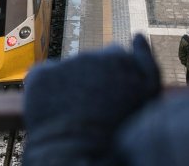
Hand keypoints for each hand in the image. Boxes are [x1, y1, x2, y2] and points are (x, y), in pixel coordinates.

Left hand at [23, 34, 160, 164]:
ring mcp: (64, 64)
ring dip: (71, 84)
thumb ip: (146, 61)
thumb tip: (136, 35)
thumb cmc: (121, 129)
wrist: (81, 154)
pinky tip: (56, 109)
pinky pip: (45, 76)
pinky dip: (48, 89)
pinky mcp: (41, 75)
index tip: (112, 96)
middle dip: (93, 78)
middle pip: (92, 63)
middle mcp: (91, 56)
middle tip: (95, 107)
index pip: (116, 57)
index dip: (114, 77)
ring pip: (68, 70)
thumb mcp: (148, 93)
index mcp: (119, 59)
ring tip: (77, 113)